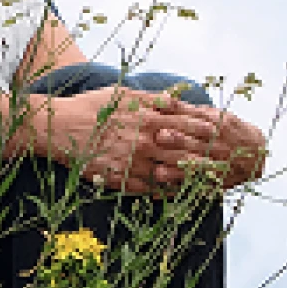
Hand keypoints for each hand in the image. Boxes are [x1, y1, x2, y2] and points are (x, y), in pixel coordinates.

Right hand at [49, 88, 252, 195]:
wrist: (57, 128)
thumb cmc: (89, 107)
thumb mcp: (121, 94)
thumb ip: (152, 98)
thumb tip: (177, 99)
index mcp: (148, 118)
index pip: (190, 125)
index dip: (209, 131)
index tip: (224, 135)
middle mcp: (145, 142)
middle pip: (188, 153)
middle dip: (210, 159)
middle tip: (229, 164)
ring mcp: (134, 163)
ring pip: (173, 175)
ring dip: (194, 179)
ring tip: (211, 183)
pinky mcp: (121, 180)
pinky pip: (151, 190)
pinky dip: (167, 192)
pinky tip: (178, 193)